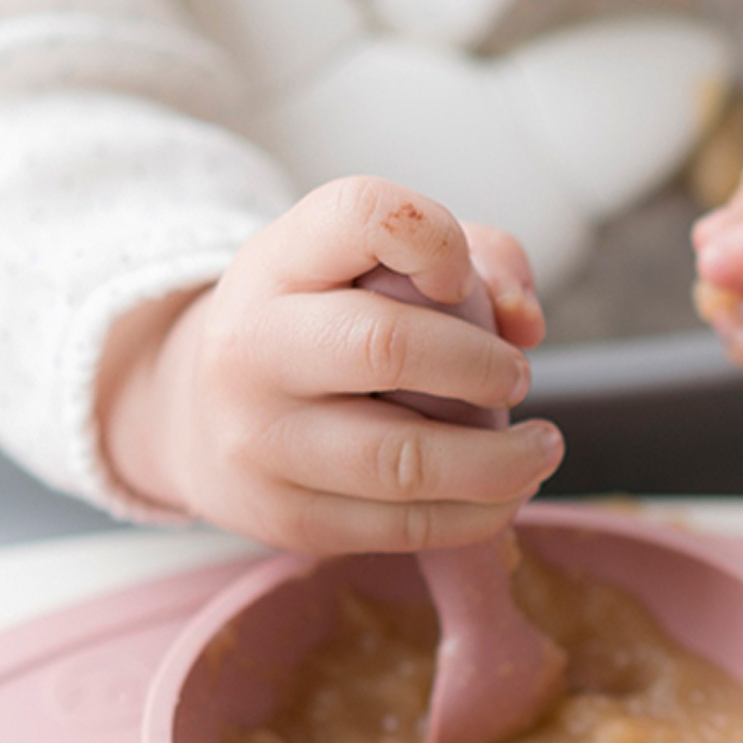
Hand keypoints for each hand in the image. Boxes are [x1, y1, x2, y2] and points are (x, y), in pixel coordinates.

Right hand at [98, 176, 560, 552]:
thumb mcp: (368, 268)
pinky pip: (406, 528)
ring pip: (405, 461)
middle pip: (388, 347)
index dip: (437, 238)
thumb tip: (526, 322)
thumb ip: (474, 261)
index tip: (463, 278)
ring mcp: (264, 443)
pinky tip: (507, 493)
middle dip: (482, 366)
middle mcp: (254, 348)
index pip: (361, 214)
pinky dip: (479, 514)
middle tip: (518, 376)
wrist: (199, 422)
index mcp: (276, 264)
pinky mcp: (291, 520)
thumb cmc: (321, 329)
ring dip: (501, 461)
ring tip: (542, 449)